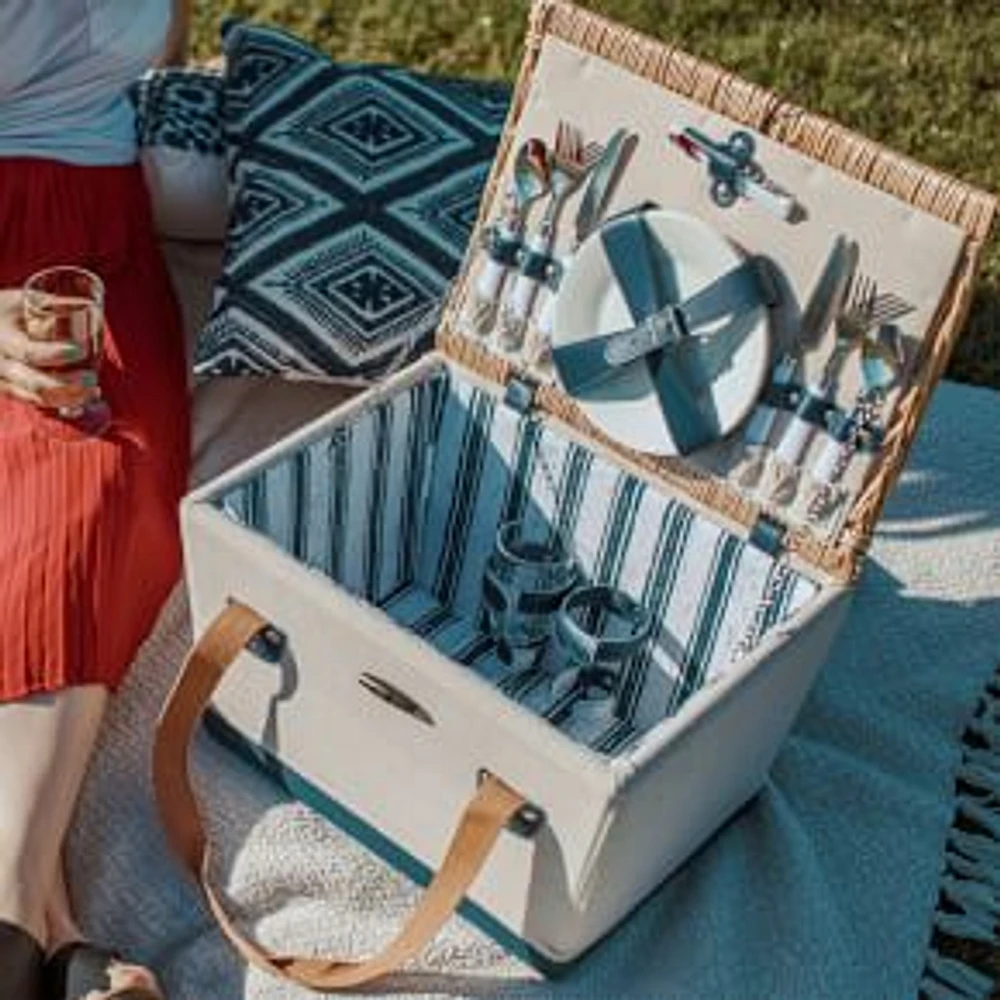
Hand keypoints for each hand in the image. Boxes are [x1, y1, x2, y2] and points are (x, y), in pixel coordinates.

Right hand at [0, 289, 100, 409]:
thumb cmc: (3, 309)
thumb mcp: (19, 300)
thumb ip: (50, 304)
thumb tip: (88, 306)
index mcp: (1, 339)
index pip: (27, 352)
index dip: (53, 353)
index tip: (79, 350)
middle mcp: (0, 364)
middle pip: (34, 382)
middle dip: (66, 384)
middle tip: (92, 378)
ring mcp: (4, 382)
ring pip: (38, 398)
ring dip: (69, 398)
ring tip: (94, 391)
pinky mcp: (12, 391)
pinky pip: (39, 403)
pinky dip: (63, 403)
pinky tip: (85, 398)